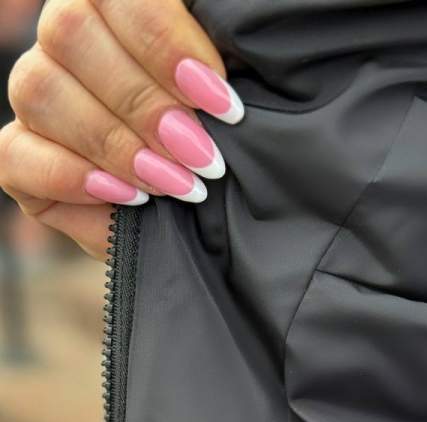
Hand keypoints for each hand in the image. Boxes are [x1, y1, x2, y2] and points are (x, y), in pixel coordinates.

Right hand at [0, 0, 244, 259]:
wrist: (211, 214)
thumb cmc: (222, 143)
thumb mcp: (225, 98)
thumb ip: (207, 68)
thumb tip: (211, 74)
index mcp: (116, 3)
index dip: (164, 44)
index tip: (223, 104)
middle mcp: (67, 36)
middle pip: (69, 31)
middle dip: (145, 104)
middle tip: (202, 157)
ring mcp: (37, 93)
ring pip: (39, 89)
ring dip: (115, 144)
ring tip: (175, 183)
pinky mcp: (19, 155)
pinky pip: (15, 154)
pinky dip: (71, 177)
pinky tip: (127, 197)